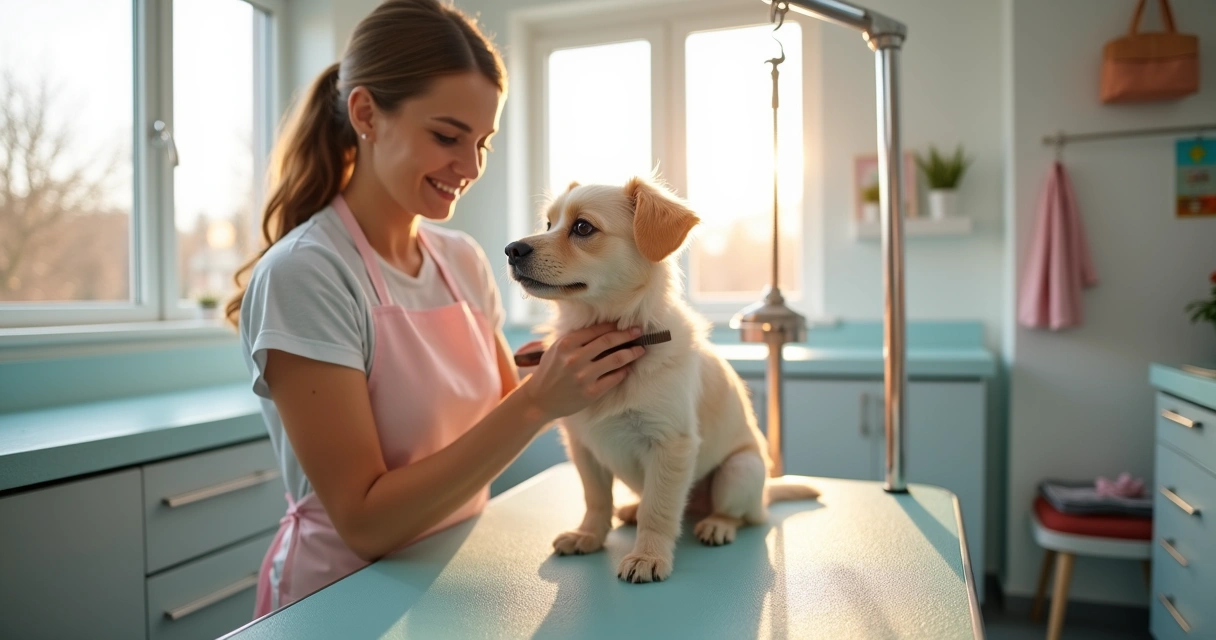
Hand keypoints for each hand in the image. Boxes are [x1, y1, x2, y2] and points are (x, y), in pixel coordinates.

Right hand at [519, 323, 644, 420]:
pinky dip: (623, 371)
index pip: (596, 330)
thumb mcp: (556, 349)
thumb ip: (576, 339)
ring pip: (615, 359)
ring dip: (631, 353)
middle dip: (627, 335)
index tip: (625, 324)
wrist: (539, 399)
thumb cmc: (549, 371)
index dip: (614, 326)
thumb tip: (604, 329)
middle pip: (609, 341)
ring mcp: (583, 376)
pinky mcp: (590, 393)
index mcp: (566, 344)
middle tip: (639, 332)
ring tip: (640, 350)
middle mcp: (575, 358)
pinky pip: (614, 379)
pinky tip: (628, 368)